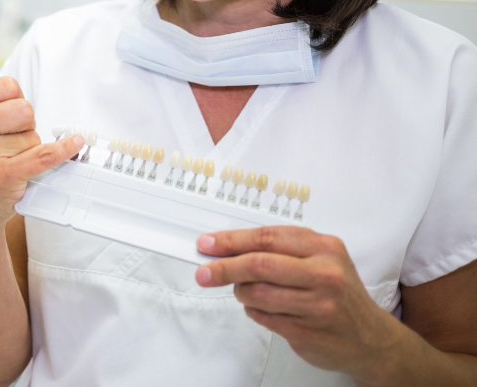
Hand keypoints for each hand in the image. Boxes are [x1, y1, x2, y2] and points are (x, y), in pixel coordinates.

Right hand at [0, 55, 82, 235]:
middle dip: (23, 125)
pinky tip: (75, 143)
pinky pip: (44, 154)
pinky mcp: (3, 174)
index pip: (8, 86)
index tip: (2, 120)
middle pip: (24, 108)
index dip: (12, 102)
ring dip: (28, 147)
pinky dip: (64, 150)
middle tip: (5, 144)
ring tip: (9, 159)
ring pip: (33, 134)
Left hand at [195, 227, 400, 380]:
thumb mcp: (321, 260)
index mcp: (324, 248)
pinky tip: (262, 308)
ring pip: (257, 293)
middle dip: (224, 267)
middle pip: (259, 264)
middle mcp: (325, 274)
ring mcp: (318, 304)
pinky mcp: (309, 331)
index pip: (267, 237)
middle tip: (204, 272)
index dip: (231, 240)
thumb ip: (280, 250)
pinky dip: (253, 311)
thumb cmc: (339, 295)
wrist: (372, 338)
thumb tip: (229, 246)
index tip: (208, 244)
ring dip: (241, 293)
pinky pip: (264, 317)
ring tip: (244, 291)